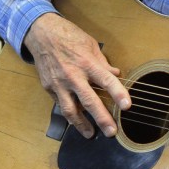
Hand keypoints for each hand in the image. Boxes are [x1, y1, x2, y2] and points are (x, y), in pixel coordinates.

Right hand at [23, 12, 130, 138]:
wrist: (42, 34)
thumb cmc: (69, 36)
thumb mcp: (91, 45)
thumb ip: (103, 63)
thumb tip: (116, 74)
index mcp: (87, 62)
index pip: (106, 80)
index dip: (118, 93)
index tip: (127, 106)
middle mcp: (73, 75)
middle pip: (89, 101)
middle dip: (102, 118)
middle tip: (112, 132)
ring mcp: (59, 83)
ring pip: (71, 110)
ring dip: (82, 125)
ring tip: (91, 134)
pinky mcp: (49, 88)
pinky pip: (61, 105)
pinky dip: (70, 114)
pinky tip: (77, 122)